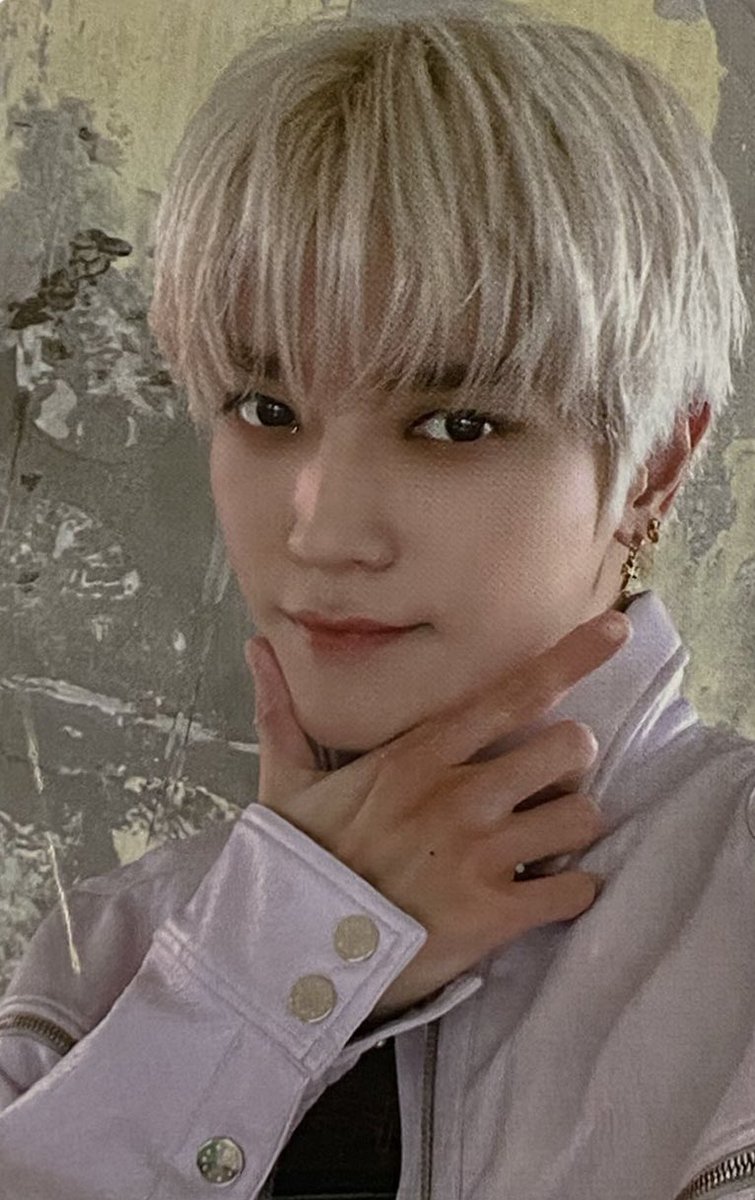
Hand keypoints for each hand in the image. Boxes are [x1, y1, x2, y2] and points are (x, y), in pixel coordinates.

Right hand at [244, 609, 630, 1019]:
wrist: (290, 955)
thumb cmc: (295, 863)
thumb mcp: (285, 783)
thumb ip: (283, 712)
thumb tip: (256, 646)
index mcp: (418, 755)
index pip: (512, 694)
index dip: (573, 658)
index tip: (618, 632)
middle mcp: (459, 796)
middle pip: (570, 748)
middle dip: (568, 763)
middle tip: (542, 784)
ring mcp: (480, 856)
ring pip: (582, 816)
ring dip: (570, 829)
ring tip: (539, 842)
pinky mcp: (493, 916)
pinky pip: (574, 889)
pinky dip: (570, 891)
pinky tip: (543, 893)